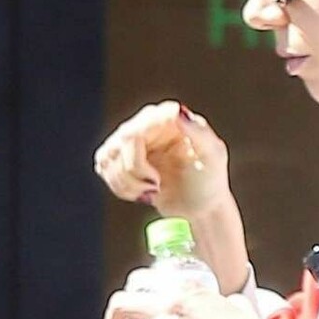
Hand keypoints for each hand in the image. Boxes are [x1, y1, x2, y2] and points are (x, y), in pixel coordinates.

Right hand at [93, 99, 235, 222]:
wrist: (202, 207)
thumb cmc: (211, 181)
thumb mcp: (214, 155)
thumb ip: (198, 131)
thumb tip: (176, 111)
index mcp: (165, 117)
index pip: (133, 133)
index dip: (136, 161)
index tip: (156, 180)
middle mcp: (145, 123)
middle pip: (117, 146)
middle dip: (133, 175)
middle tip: (155, 187)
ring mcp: (131, 140)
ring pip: (107, 158)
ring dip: (126, 184)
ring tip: (152, 191)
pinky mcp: (122, 158)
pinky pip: (104, 169)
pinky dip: (120, 188)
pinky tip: (142, 193)